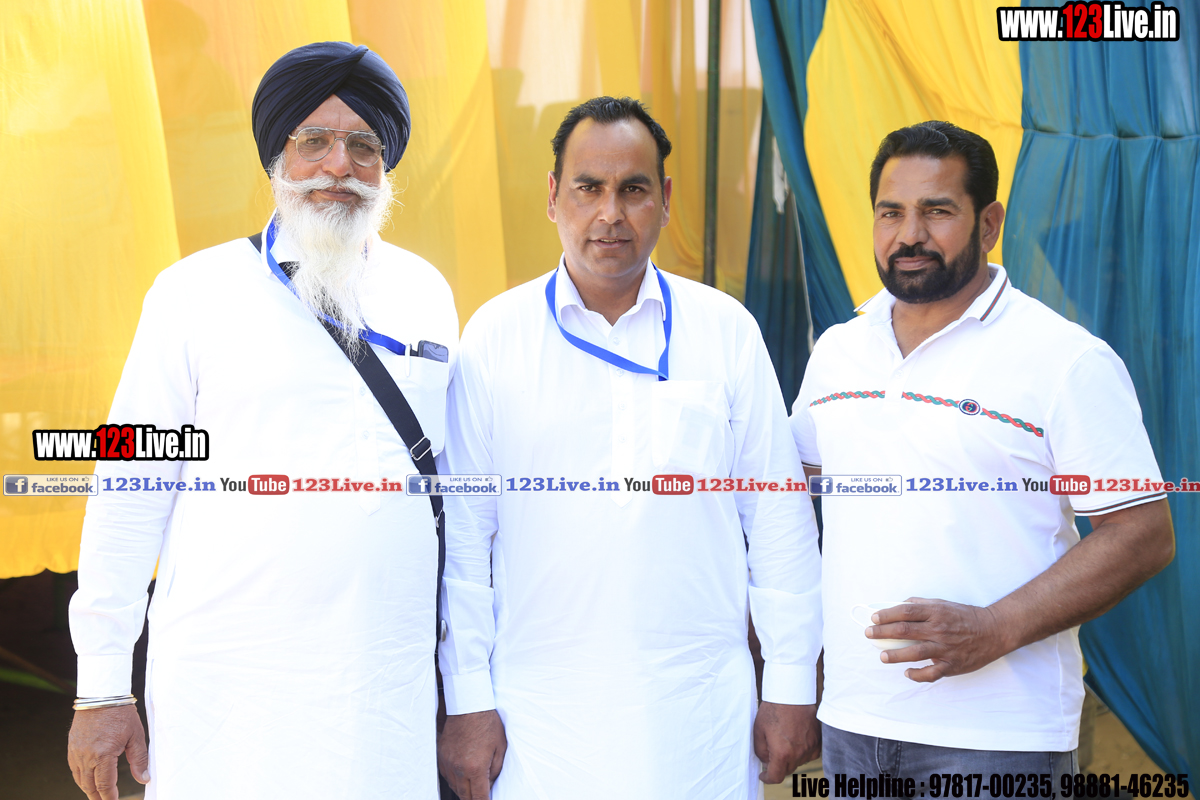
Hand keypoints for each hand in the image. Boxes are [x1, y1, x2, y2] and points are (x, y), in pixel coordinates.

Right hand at [67, 704, 148, 799]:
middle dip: (98, 797)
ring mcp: (76, 752)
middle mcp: (87, 756)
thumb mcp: (136, 736)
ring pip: (80, 779)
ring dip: (88, 789)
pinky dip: (81, 778)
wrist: (101, 695)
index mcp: (103, 754)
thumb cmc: (121, 713)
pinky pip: (74, 768)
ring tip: (97, 795)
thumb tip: (144, 779)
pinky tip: (88, 780)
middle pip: (90, 786)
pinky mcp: (72, 746)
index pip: (105, 784)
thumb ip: (140, 760)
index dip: (110, 797)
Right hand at [438, 710, 506, 798]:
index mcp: (476, 768)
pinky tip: (462, 776)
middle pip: (464, 796)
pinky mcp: (441, 755)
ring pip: (454, 787)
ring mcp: (448, 762)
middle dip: (473, 799)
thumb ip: (496, 770)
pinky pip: (446, 775)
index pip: (479, 797)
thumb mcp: (500, 748)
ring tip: (473, 787)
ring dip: (464, 790)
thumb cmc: (486, 723)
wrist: (468, 705)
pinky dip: (454, 779)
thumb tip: (491, 784)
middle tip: (481, 796)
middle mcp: (459, 768)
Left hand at [752, 701, 819, 783]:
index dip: (768, 778)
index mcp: (782, 753)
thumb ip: (760, 751)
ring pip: (799, 761)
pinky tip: (796, 740)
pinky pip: (810, 753)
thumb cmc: (773, 710)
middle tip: (771, 751)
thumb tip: (766, 761)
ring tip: (784, 741)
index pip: (776, 776)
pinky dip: (802, 751)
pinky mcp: (818, 740)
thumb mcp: (758, 731)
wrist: (791, 694)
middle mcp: (798, 753)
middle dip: (778, 765)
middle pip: (787, 769)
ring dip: (790, 757)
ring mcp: (810, 747)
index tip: (764, 775)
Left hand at [867, 598, 1009, 682]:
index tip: (874, 618)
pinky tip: (907, 673)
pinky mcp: (952, 664)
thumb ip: (921, 605)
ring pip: (915, 653)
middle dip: (883, 633)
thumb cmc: (966, 617)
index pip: (906, 612)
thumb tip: (899, 605)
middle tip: (869, 634)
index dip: (887, 614)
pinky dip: (918, 674)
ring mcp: (946, 648)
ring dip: (896, 655)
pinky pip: (932, 672)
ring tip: (882, 656)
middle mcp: (939, 629)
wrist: (994, 631)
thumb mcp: (943, 604)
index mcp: (936, 612)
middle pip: (905, 631)